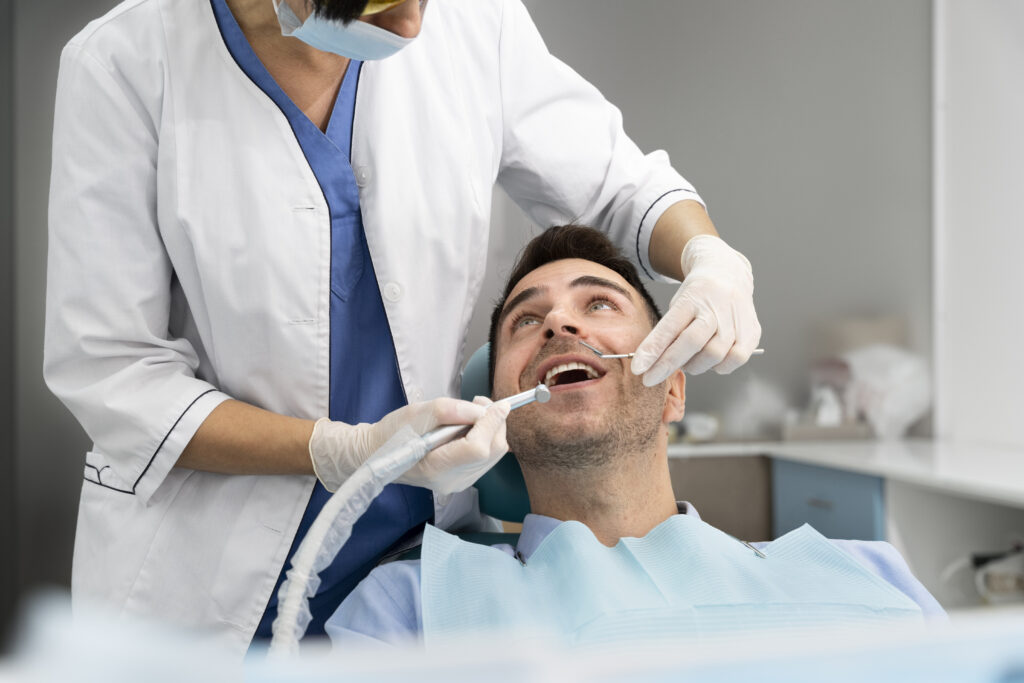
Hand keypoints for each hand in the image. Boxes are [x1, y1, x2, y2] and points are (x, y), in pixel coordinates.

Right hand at [309, 396, 509, 493]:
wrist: (378, 454)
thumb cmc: (393, 433)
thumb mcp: (418, 413)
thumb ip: (451, 410)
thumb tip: (482, 410)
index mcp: (437, 467)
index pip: (478, 448)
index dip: (492, 423)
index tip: (496, 403)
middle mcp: (452, 481)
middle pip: (493, 451)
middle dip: (495, 423)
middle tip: (480, 403)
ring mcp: (459, 484)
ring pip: (494, 455)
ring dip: (492, 430)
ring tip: (473, 414)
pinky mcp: (463, 480)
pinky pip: (487, 458)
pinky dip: (485, 439)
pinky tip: (468, 429)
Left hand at [631, 235, 760, 383]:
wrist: (728, 273)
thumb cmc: (696, 296)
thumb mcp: (677, 305)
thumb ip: (667, 333)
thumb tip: (649, 365)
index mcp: (692, 297)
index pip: (670, 327)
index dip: (653, 350)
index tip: (637, 369)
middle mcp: (717, 306)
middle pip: (692, 343)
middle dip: (668, 365)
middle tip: (652, 376)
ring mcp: (738, 318)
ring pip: (714, 356)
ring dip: (694, 365)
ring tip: (688, 358)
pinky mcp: (752, 331)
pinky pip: (734, 360)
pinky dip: (719, 366)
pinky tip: (711, 357)